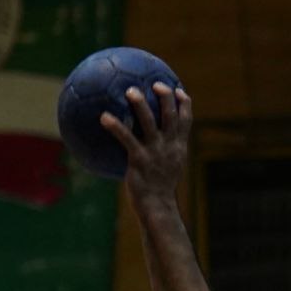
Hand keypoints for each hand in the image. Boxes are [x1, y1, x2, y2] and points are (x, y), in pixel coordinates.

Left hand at [103, 83, 193, 205]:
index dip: (184, 104)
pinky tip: (103, 117)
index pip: (186, 121)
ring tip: (130, 90)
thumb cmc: (158, 191)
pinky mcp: (139, 159)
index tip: (179, 90)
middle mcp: (169, 146)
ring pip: (149, 122)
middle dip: (165, 97)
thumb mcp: (166, 170)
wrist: (157, 207)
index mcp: (178, 147)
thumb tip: (149, 146)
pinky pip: (126, 138)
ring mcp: (155, 152)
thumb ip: (161, 154)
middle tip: (155, 84)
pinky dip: (115, 126)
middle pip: (170, 115)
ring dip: (140, 104)